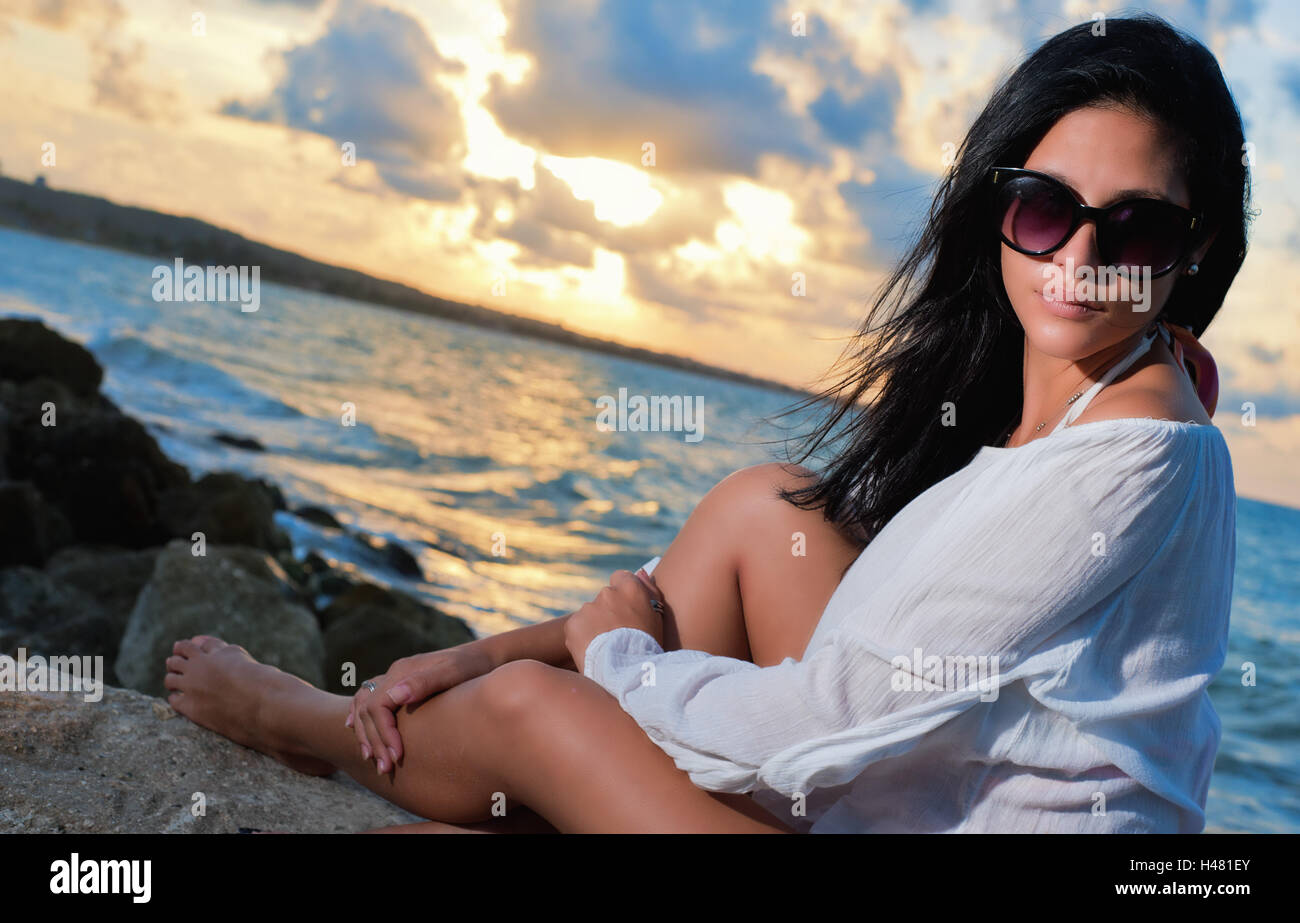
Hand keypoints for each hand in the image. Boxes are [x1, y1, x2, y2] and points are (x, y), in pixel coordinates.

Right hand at [346, 642, 494, 772]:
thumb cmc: (473, 667)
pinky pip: (368, 699)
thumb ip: (425, 682)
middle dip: (374, 741)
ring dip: (365, 734)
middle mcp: (394, 673)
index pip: (377, 706)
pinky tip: (354, 727)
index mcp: (402, 671)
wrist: (484, 656)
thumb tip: (396, 696)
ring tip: (373, 759)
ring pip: (363, 706)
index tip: (397, 756)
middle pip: (368, 709)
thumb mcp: (454, 672)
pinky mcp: (400, 684)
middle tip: (385, 769)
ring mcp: (395, 678)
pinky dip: (359, 714)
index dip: (383, 733)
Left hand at [564, 568, 665, 673]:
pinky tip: (594, 651)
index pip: (620, 577)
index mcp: (630, 588)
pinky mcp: (573, 623)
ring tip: (607, 647)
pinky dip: (582, 637)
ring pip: (590, 614)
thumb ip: (649, 591)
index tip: (625, 610)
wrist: (628, 672)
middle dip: (608, 612)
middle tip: (617, 635)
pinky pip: (577, 627)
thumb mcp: (657, 617)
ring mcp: (588, 608)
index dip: (622, 594)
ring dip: (595, 625)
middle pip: (605, 598)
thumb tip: (640, 572)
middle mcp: (607, 593)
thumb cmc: (648, 646)